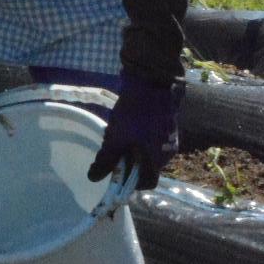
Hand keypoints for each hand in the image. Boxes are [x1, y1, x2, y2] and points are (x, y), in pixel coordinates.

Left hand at [87, 76, 180, 190]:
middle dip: (127, 162)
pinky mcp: (166, 122)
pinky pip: (151, 138)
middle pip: (146, 166)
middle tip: (111, 151)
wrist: (152, 79)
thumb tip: (93, 179)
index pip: (148, 182)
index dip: (131, 184)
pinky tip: (124, 123)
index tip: (115, 175)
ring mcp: (170, 135)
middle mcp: (169, 150)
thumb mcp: (116, 138)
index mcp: (159, 159)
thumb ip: (106, 160)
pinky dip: (137, 136)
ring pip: (147, 151)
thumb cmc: (135, 114)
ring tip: (115, 134)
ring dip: (131, 147)